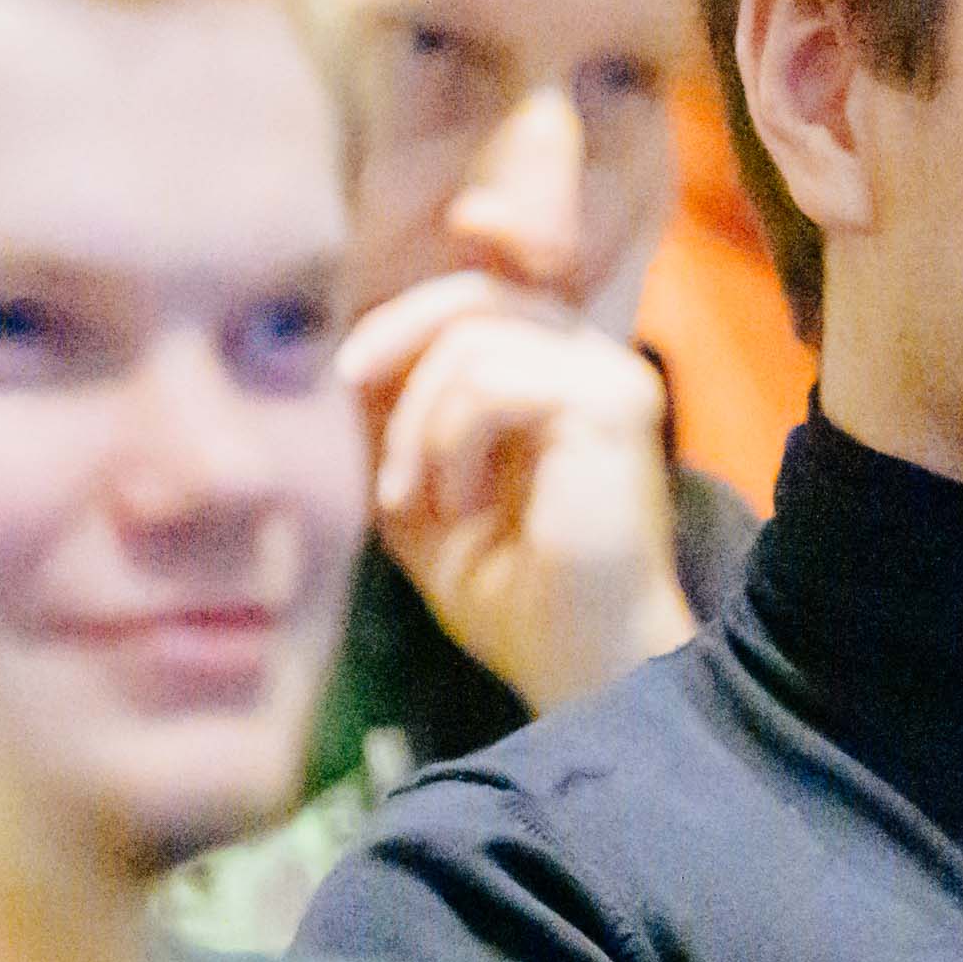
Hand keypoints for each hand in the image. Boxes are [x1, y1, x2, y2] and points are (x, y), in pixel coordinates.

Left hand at [345, 272, 701, 719]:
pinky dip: (450, 443)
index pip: (478, 303)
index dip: (403, 322)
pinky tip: (460, 504)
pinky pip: (493, 385)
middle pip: (478, 296)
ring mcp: (612, 381)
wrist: (578, 665)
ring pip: (474, 343)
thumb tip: (359, 357)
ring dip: (417, 424)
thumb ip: (399, 422)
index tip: (349, 376)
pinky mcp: (614, 407)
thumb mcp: (425, 494)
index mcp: (562, 377)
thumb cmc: (514, 597)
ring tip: (415, 501)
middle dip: (396, 334)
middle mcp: (596, 366)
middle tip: (348, 382)